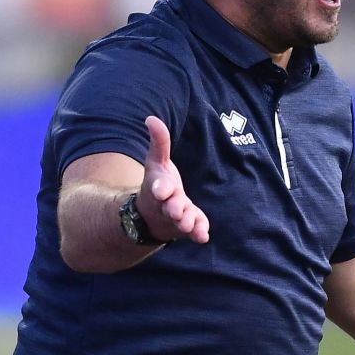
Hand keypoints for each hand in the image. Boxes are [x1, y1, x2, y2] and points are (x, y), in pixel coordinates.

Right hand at [136, 116, 209, 243]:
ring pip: (182, 222)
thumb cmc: (157, 185)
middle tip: (176, 209)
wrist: (153, 216)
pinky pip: (193, 232)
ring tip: (188, 222)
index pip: (158, 188)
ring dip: (185, 221)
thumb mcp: (156, 163)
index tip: (161, 189)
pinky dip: (197, 233)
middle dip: (174, 208)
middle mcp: (166, 206)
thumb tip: (151, 118)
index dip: (160, 188)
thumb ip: (159, 143)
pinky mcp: (188, 227)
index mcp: (158, 189)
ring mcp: (177, 219)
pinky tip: (202, 236)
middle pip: (170, 207)